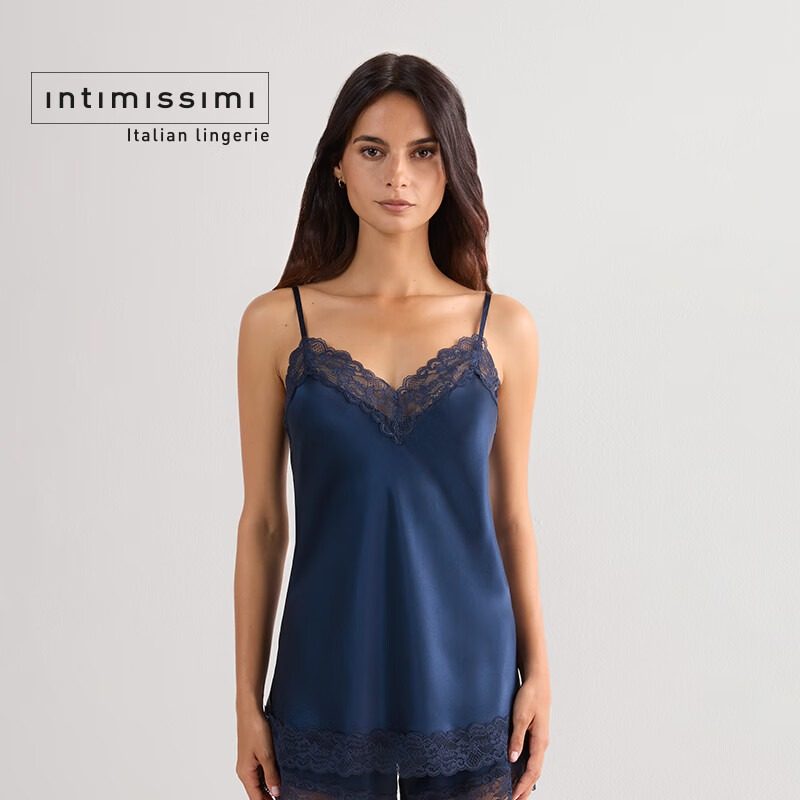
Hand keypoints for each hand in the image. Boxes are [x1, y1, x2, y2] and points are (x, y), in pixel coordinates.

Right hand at [236, 706, 281, 798]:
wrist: (249, 711)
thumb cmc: (255, 729)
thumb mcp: (266, 754)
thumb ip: (271, 775)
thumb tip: (276, 792)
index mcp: (246, 773)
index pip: (256, 797)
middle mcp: (245, 771)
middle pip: (257, 792)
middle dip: (269, 797)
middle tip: (285, 797)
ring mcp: (248, 763)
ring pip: (259, 782)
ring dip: (270, 787)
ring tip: (284, 790)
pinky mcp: (252, 755)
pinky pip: (260, 772)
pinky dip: (268, 777)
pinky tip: (279, 776)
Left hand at [508, 675, 550, 798]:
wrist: (537, 681)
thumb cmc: (530, 696)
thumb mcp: (520, 716)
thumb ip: (516, 738)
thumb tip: (512, 759)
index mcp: (540, 741)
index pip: (533, 770)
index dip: (523, 785)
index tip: (514, 796)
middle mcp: (542, 743)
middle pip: (535, 772)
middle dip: (525, 788)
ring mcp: (539, 739)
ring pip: (533, 765)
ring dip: (525, 779)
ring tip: (516, 791)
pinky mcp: (535, 734)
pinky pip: (531, 756)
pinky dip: (525, 767)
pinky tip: (517, 769)